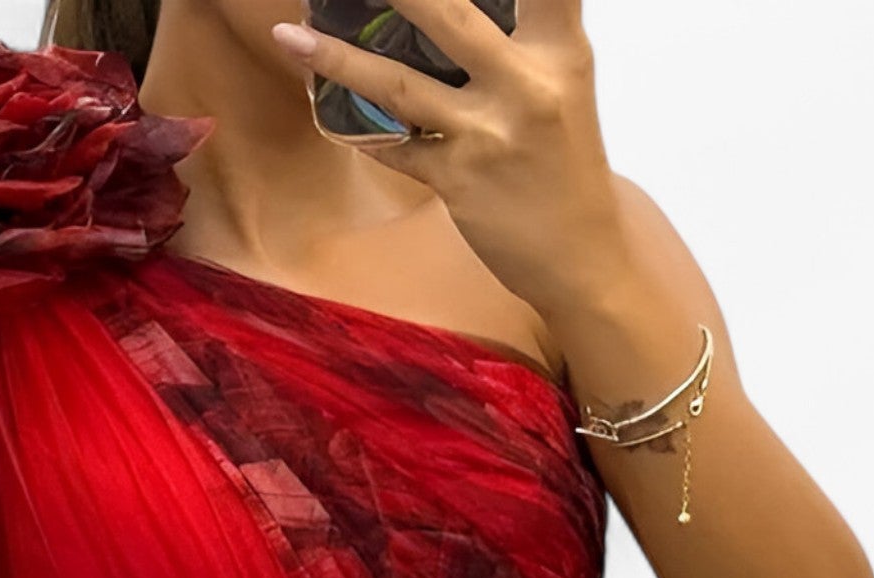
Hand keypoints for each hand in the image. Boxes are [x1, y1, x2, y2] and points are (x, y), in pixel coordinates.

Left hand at [269, 0, 623, 315]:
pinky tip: (321, 101)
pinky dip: (357, 126)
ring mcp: (488, 136)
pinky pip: (395, 146)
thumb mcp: (562, 84)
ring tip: (291, 35)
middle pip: (448, 15)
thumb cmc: (566, 164)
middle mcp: (527, 86)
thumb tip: (446, 13)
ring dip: (338, 59)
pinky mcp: (459, 181)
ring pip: (401, 86)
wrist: (583, 257)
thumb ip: (523, 35)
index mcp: (562, 50)